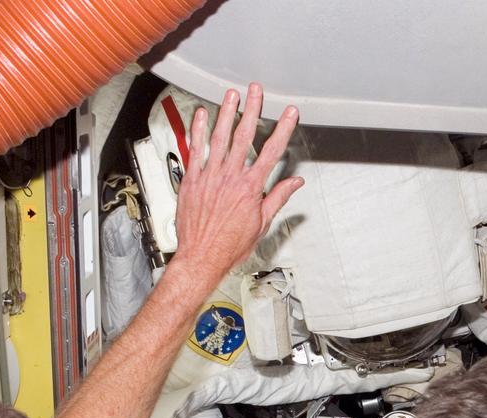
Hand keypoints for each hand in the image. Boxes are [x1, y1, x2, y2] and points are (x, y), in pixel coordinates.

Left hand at [173, 83, 302, 284]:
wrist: (202, 257)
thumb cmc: (231, 245)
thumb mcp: (262, 224)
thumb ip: (277, 197)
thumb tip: (294, 183)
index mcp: (251, 188)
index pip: (272, 151)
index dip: (283, 129)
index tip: (290, 113)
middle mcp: (230, 177)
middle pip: (244, 136)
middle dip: (252, 110)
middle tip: (256, 90)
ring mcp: (209, 176)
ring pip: (219, 137)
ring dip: (226, 113)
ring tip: (232, 95)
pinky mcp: (192, 179)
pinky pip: (195, 149)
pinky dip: (199, 130)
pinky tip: (202, 115)